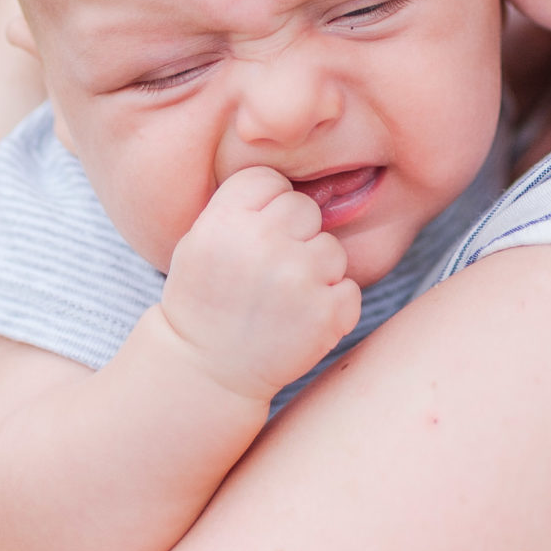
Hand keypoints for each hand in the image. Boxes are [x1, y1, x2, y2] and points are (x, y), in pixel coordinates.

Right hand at [158, 168, 360, 406]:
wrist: (205, 370)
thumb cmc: (204, 300)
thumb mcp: (201, 240)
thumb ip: (242, 206)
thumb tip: (295, 181)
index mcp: (226, 219)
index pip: (269, 180)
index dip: (264, 207)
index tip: (252, 235)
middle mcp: (263, 242)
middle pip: (304, 208)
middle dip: (293, 236)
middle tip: (268, 271)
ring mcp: (298, 278)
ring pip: (331, 248)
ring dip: (315, 271)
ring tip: (281, 299)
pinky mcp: (327, 313)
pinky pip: (348, 288)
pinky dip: (331, 306)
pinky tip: (298, 320)